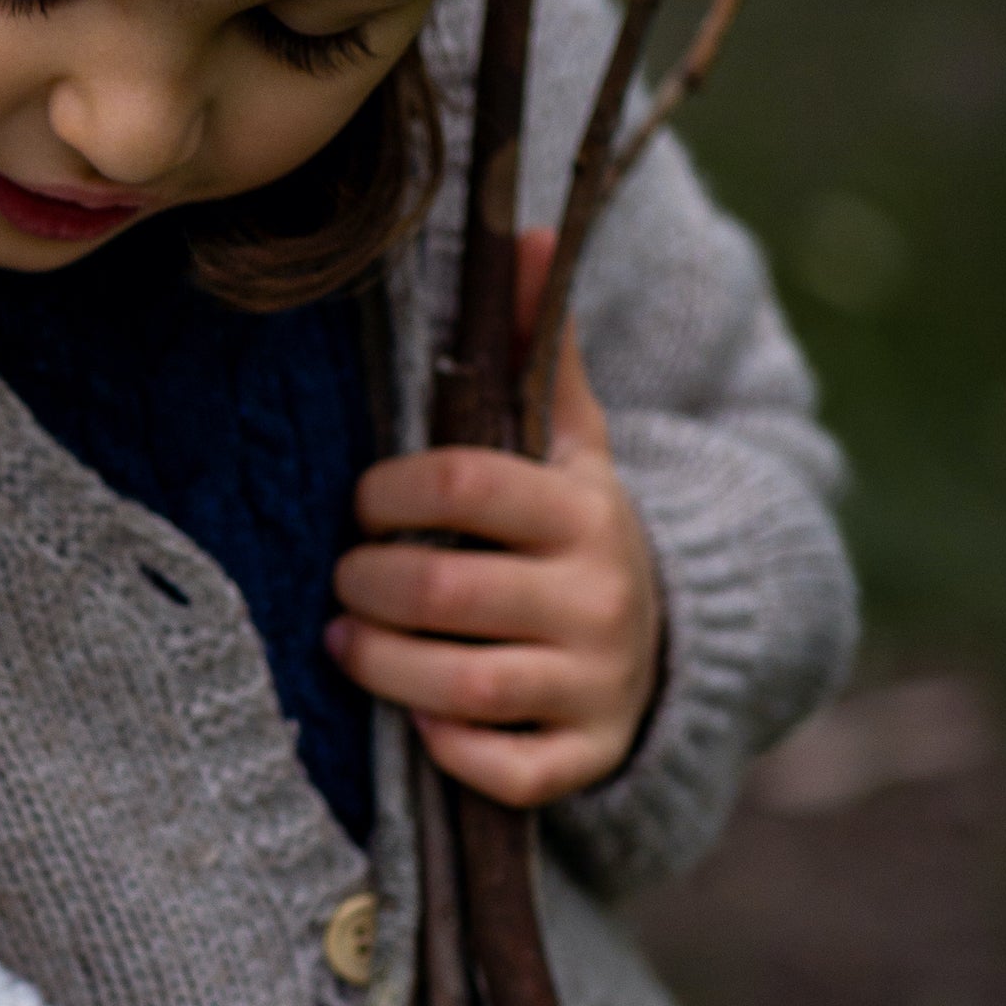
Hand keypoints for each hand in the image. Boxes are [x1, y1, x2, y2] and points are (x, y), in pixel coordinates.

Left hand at [328, 229, 663, 807]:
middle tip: (342, 578)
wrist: (662, 641)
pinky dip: (449, 749)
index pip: (464, 486)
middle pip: (448, 592)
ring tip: (345, 641)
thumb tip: (527, 234)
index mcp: (584, 508)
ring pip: (464, 686)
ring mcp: (593, 684)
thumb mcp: (569, 440)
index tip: (364, 500)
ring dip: (383, 666)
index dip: (388, 492)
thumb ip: (540, 348)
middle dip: (370, 584)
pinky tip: (414, 718)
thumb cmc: (573, 529)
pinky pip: (506, 771)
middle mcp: (598, 597)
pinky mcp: (584, 757)